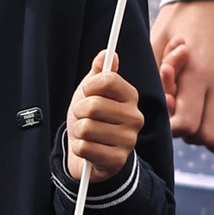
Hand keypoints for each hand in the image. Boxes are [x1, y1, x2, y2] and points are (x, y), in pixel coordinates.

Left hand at [66, 51, 145, 186]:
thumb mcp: (93, 92)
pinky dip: (79, 148)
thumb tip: (107, 54)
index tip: (87, 93)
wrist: (91, 153)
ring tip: (86, 133)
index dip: (89, 86)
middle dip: (79, 111)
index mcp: (131, 96)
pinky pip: (84, 147)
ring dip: (78, 131)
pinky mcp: (117, 160)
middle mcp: (135, 117)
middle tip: (84, 117)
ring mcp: (128, 140)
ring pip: (86, 128)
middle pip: (93, 105)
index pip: (108, 79)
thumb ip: (100, 72)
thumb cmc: (92, 119)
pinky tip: (88, 149)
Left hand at [153, 0, 213, 154]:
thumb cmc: (184, 15)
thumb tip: (158, 108)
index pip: (187, 125)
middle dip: (197, 139)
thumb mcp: (159, 39)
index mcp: (196, 71)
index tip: (173, 120)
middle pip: (212, 134)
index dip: (176, 131)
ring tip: (211, 137)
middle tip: (191, 128)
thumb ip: (157, 75)